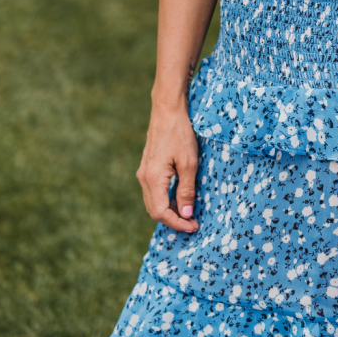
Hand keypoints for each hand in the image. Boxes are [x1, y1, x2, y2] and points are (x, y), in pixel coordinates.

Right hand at [136, 106, 199, 232]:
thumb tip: (186, 214)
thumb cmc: (180, 133)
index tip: (193, 226)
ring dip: (170, 211)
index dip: (177, 223)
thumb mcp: (189, 162)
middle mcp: (144, 178)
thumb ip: (186, 190)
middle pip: (155, 211)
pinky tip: (180, 198)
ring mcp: (144, 172)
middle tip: (193, 223)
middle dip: (173, 220)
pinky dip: (166, 200)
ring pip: (153, 202)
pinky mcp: (148, 167)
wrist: (167, 110)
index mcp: (152, 178)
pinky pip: (154, 191)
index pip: (161, 213)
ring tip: (189, 213)